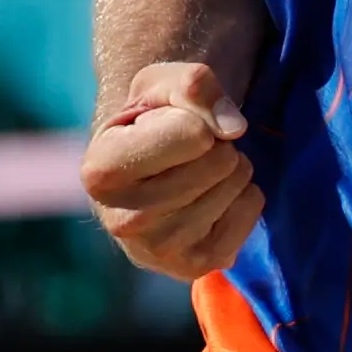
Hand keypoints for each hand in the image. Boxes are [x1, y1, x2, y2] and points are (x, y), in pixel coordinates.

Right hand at [83, 65, 261, 280]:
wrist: (147, 172)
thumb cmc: (150, 120)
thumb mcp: (160, 85)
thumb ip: (194, 85)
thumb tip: (234, 129)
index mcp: (99, 172)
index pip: (192, 133)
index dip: (192, 118)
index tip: (167, 127)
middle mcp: (121, 222)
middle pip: (219, 161)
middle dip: (214, 144)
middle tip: (188, 152)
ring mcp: (160, 251)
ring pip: (236, 183)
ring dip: (229, 167)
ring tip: (197, 172)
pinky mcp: (195, 266)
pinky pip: (252, 208)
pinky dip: (242, 194)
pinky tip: (211, 198)